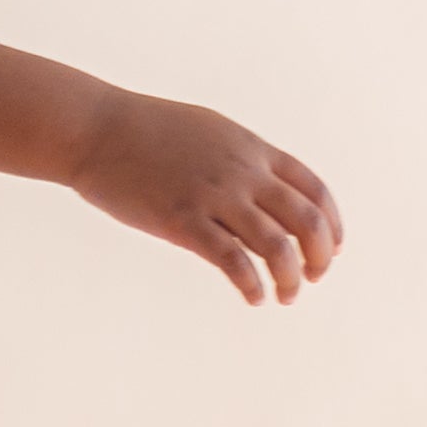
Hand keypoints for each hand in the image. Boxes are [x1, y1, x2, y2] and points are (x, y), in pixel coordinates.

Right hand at [69, 91, 342, 303]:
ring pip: (277, 246)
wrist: (95, 130)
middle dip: (319, 257)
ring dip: (290, 279)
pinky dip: (251, 285)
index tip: (330, 248)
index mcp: (252, 150)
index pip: (314, 189)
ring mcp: (214, 197)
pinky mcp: (183, 221)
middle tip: (312, 278)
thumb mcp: (207, 132)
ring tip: (285, 296)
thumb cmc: (143, 130)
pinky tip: (252, 297)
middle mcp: (243, 173)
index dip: (331, 224)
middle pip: (306, 221)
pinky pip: (233, 261)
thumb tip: (256, 184)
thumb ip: (238, 159)